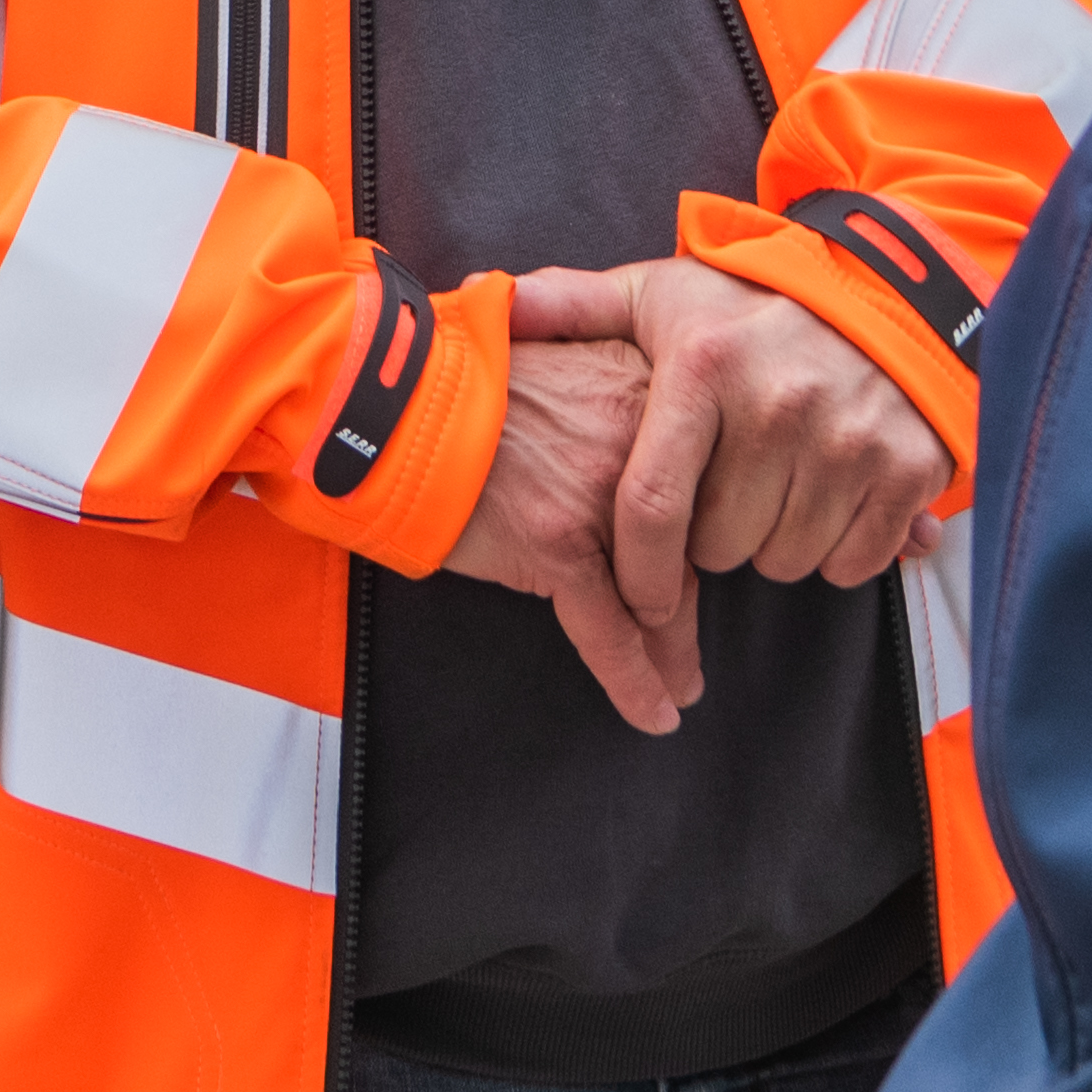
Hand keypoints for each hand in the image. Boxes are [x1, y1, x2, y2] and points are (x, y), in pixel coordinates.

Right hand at [448, 268, 702, 732]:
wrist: (390, 401)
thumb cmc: (456, 391)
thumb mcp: (557, 379)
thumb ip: (604, 419)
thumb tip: (627, 486)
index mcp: (645, 390)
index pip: (697, 484)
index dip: (696, 542)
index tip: (702, 575)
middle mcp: (639, 438)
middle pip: (689, 544)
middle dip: (688, 610)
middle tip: (694, 658)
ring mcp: (602, 493)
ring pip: (658, 594)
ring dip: (671, 655)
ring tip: (678, 690)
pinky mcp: (560, 540)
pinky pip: (611, 629)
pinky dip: (634, 680)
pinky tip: (652, 712)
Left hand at [608, 257, 955, 630]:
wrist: (893, 291)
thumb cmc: (758, 305)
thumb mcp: (664, 294)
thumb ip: (575, 304)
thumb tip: (487, 299)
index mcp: (707, 369)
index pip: (652, 506)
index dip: (639, 573)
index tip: (638, 599)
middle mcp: (782, 404)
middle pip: (721, 547)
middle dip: (714, 539)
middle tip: (728, 492)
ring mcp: (852, 439)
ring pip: (785, 562)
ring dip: (775, 545)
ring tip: (778, 487)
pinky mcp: (909, 468)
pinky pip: (852, 563)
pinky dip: (838, 550)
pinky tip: (830, 499)